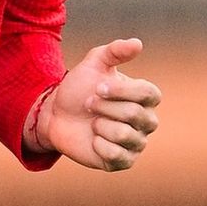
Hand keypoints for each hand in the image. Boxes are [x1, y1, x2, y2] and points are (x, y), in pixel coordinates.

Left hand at [34, 36, 160, 171]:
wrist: (57, 115)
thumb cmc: (80, 88)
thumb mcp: (94, 63)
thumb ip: (115, 51)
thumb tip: (138, 44)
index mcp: (145, 98)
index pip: (149, 94)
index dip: (122, 91)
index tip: (98, 88)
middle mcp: (147, 121)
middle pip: (136, 114)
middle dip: (105, 107)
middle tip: (89, 104)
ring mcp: (136, 143)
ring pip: (125, 135)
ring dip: (100, 125)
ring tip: (92, 122)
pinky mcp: (123, 161)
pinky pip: (116, 155)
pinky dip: (98, 145)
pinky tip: (92, 139)